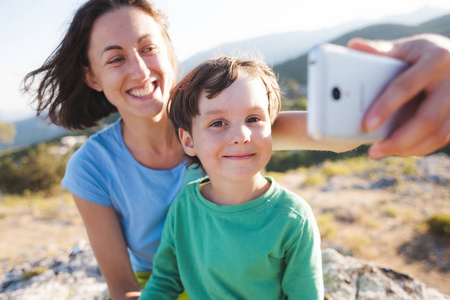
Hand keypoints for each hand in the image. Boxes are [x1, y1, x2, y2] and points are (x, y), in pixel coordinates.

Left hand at [348, 34, 449, 158]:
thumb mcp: (406, 47)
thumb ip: (380, 50)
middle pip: (426, 119)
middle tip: (373, 151)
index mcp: (436, 59)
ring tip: (382, 152)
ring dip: (408, 148)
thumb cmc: (424, 54)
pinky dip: (421, 147)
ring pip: (438, 133)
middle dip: (398, 139)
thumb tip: (352, 46)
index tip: (367, 125)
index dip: (385, 107)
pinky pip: (443, 137)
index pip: (406, 87)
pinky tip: (401, 150)